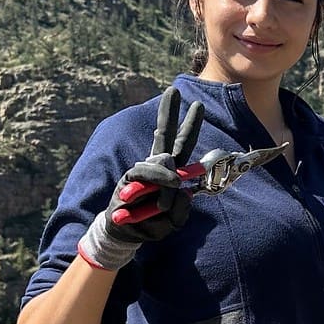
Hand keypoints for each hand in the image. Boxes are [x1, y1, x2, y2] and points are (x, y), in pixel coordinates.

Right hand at [78, 87, 204, 272]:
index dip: (189, 125)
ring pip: (164, 160)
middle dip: (170, 113)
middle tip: (173, 89)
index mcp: (170, 171)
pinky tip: (168, 185)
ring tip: (163, 204)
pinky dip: (160, 180)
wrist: (125, 234)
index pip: (182, 144)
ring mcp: (143, 170)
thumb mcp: (174, 220)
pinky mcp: (131, 178)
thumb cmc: (151, 224)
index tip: (198, 104)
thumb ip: (182, 207)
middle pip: (165, 135)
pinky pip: (150, 173)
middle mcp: (156, 166)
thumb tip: (180, 187)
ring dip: (168, 181)